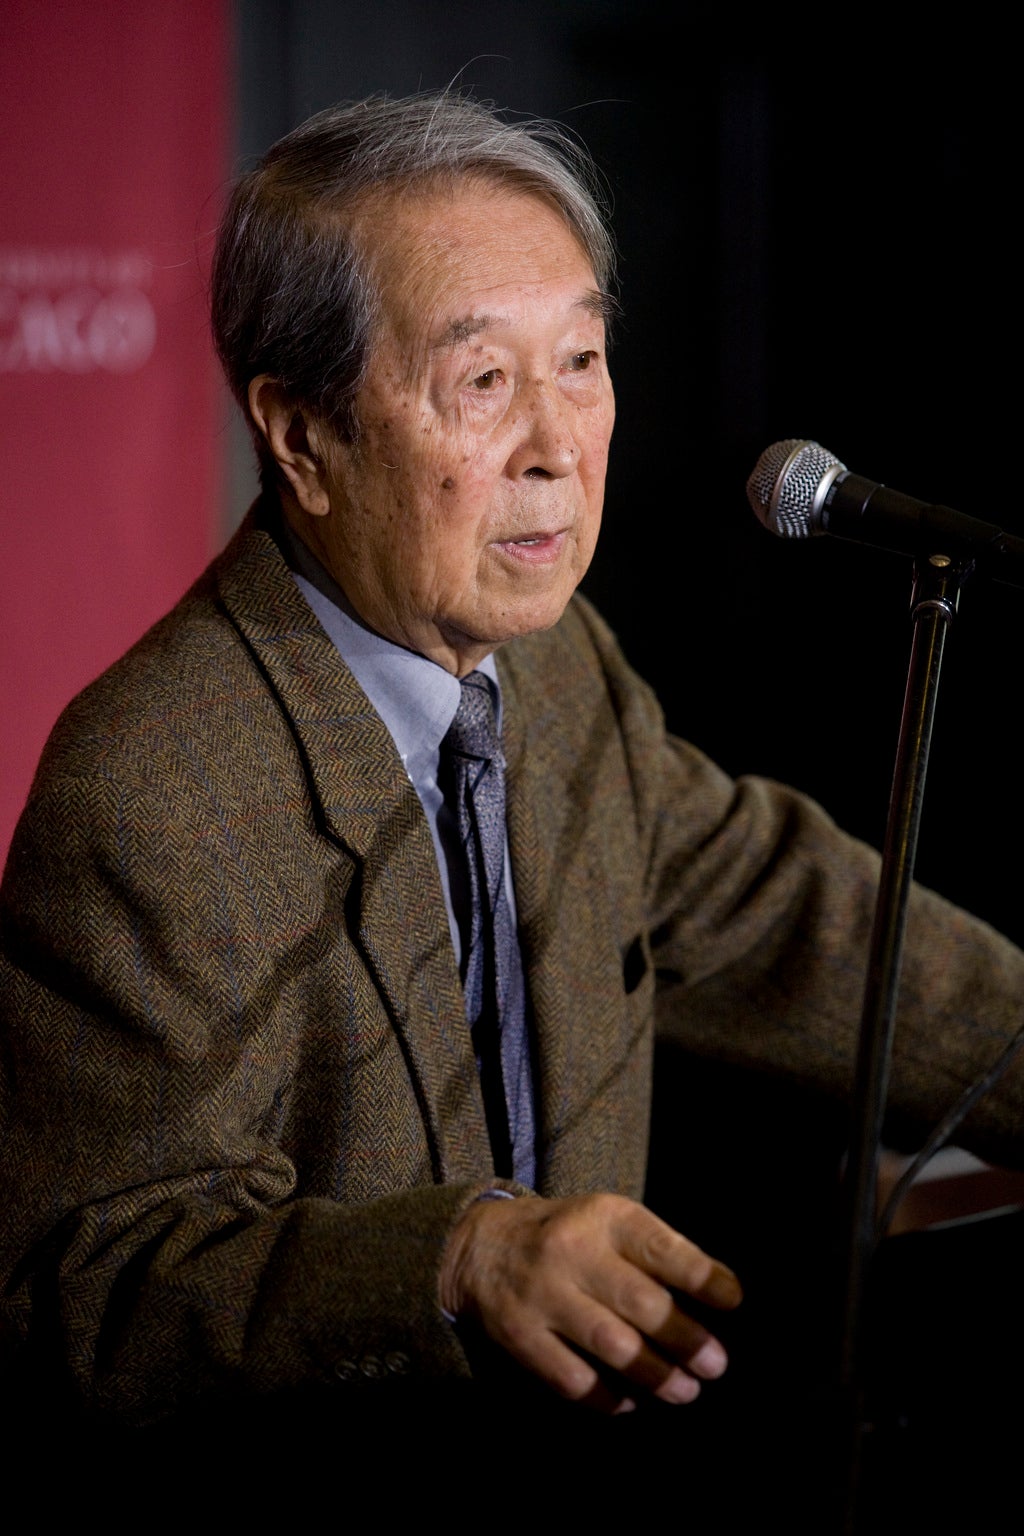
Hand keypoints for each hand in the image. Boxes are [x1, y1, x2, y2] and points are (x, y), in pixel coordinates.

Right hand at [439, 1192, 741, 1412]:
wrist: (482, 1247)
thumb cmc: (570, 1237)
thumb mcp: (608, 1222)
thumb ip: (657, 1253)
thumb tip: (720, 1294)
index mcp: (604, 1217)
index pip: (660, 1247)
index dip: (701, 1276)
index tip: (733, 1300)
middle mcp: (572, 1251)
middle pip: (640, 1302)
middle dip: (685, 1339)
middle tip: (716, 1364)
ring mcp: (543, 1295)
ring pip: (611, 1346)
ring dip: (656, 1375)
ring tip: (686, 1391)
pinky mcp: (520, 1335)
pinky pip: (572, 1378)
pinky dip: (608, 1398)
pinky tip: (631, 1401)